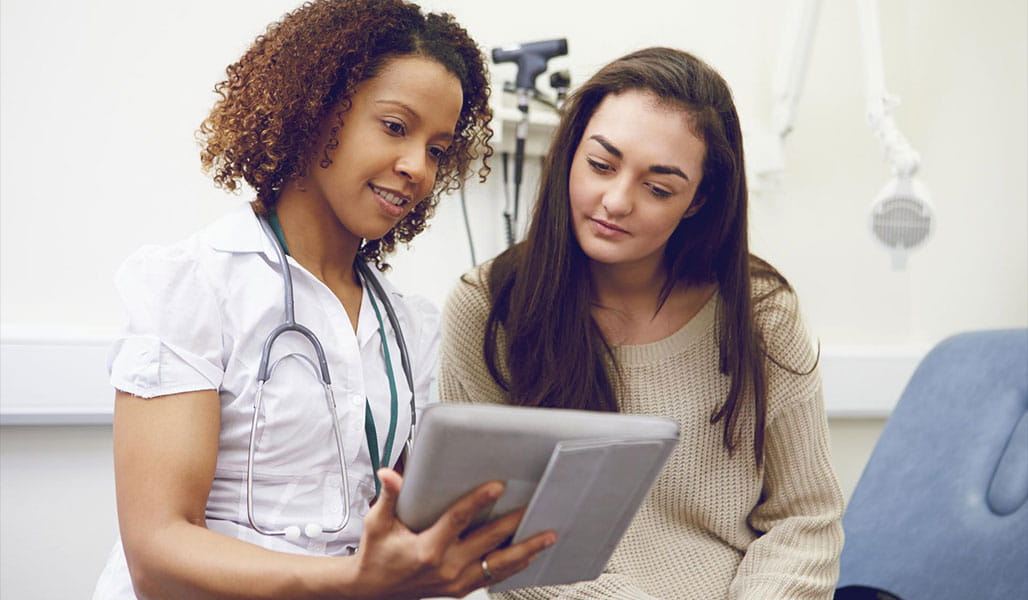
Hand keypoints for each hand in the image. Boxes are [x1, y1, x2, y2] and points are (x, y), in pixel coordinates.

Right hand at [348, 468, 555, 598]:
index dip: (478, 501)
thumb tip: (390, 474)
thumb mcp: (378, 524)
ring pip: (499, 565)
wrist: (372, 591)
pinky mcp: (461, 588)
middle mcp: (447, 567)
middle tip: (535, 507)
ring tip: (547, 536)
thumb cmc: (376, 556)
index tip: (497, 486)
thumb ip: (389, 497)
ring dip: (526, 550)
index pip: (458, 520)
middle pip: (489, 542)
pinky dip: (515, 565)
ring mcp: (457, 581)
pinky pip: (494, 577)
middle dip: (514, 523)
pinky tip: (531, 554)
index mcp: (427, 549)